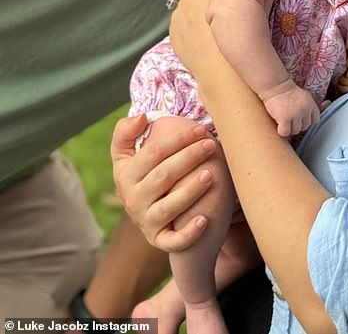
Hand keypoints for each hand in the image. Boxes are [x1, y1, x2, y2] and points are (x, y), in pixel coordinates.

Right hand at [111, 113, 219, 250]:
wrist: (146, 214)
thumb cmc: (143, 174)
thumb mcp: (126, 154)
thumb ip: (126, 131)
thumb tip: (142, 117)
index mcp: (126, 175)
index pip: (152, 153)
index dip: (177, 139)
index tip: (200, 129)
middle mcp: (133, 200)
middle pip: (163, 177)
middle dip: (188, 158)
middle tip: (210, 145)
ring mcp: (146, 221)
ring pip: (168, 208)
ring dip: (190, 192)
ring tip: (211, 174)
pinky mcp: (159, 240)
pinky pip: (173, 241)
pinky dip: (188, 233)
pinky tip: (205, 220)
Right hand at [261, 78, 320, 136]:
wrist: (276, 85)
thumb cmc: (289, 91)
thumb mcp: (305, 96)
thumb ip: (310, 106)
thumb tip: (316, 114)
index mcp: (311, 104)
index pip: (315, 121)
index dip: (307, 120)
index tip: (300, 118)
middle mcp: (305, 110)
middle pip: (305, 127)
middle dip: (297, 124)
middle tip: (290, 118)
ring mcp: (295, 115)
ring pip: (295, 131)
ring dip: (289, 128)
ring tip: (284, 120)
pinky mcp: (284, 119)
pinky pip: (285, 132)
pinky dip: (282, 131)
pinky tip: (279, 124)